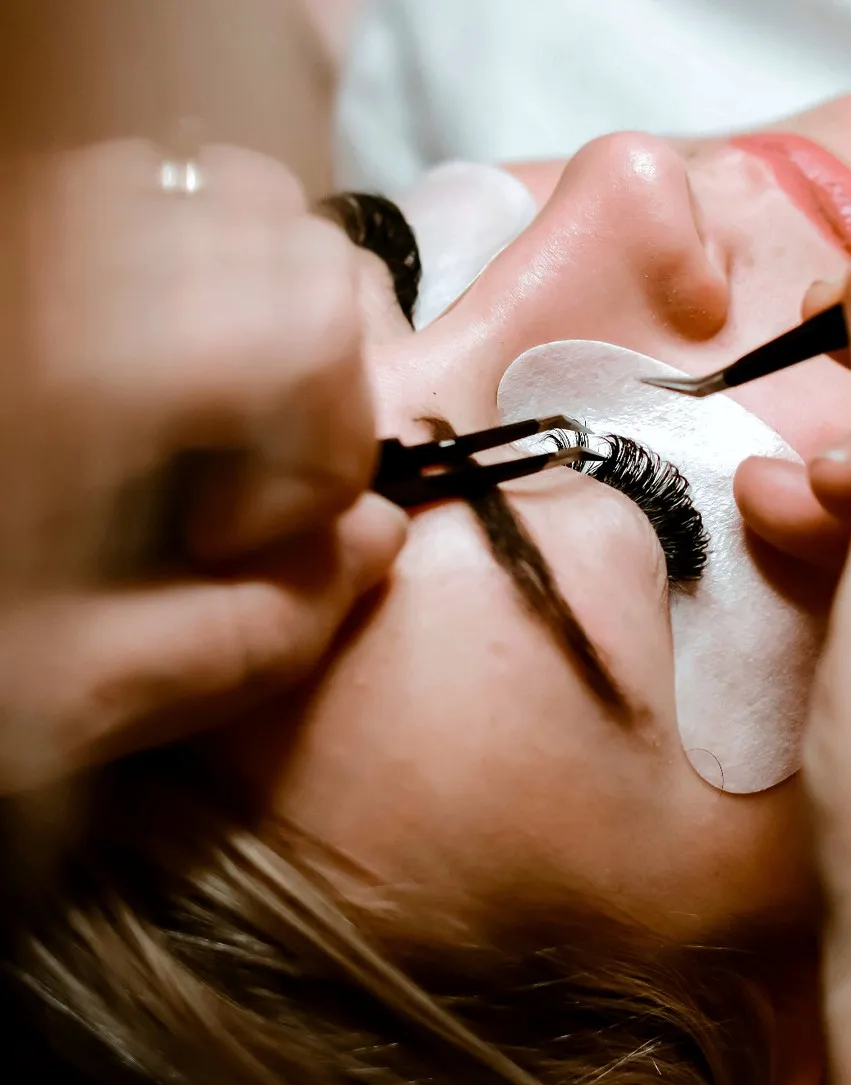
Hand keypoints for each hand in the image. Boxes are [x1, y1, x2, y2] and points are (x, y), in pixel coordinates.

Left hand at [0, 140, 405, 793]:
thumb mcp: (79, 692)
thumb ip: (256, 630)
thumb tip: (381, 534)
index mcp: (83, 375)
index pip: (311, 331)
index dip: (327, 450)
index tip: (234, 541)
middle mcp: (63, 263)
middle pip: (294, 246)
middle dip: (322, 376)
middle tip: (245, 473)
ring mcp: (37, 226)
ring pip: (232, 195)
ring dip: (273, 306)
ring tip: (213, 408)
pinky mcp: (24, 226)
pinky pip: (159, 192)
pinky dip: (207, 266)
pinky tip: (159, 365)